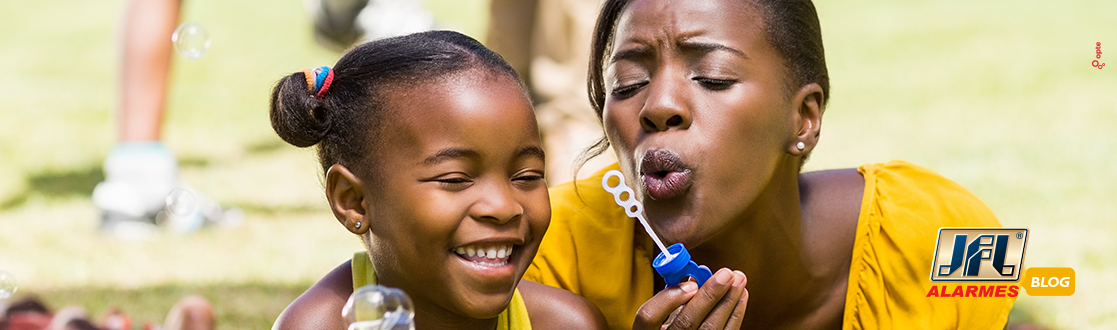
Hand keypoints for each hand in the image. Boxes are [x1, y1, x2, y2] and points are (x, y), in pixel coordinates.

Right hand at [633, 268, 747, 329]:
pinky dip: (735, 314)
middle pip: (686, 323)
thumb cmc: (670, 328)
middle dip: (709, 296)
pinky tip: (741, 297)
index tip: (689, 283)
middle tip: (726, 274)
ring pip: (710, 329)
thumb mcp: (661, 316)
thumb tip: (693, 274)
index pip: (649, 316)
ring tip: (739, 280)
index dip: (668, 299)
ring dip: (728, 302)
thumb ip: (671, 298)